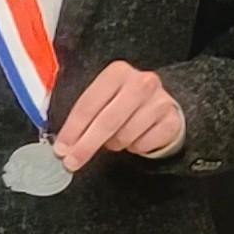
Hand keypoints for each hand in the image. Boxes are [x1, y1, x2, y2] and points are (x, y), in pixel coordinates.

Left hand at [52, 60, 183, 170]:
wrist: (160, 104)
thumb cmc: (123, 101)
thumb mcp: (102, 97)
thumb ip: (83, 113)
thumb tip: (63, 142)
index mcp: (117, 72)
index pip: (88, 104)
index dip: (72, 130)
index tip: (61, 149)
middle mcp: (142, 82)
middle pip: (107, 121)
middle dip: (86, 145)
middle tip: (72, 162)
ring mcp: (161, 101)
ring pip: (125, 135)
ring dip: (113, 144)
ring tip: (113, 137)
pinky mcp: (172, 121)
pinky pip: (144, 144)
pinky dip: (134, 147)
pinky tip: (133, 138)